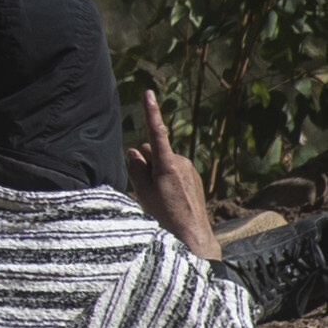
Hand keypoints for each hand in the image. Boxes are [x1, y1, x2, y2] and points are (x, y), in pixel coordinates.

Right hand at [132, 86, 213, 259]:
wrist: (192, 234)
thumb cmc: (164, 215)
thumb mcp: (142, 192)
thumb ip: (135, 167)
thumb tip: (135, 152)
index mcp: (167, 164)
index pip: (155, 132)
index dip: (150, 112)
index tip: (148, 93)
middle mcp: (181, 162)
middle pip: (152, 151)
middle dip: (146, 162)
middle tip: (147, 188)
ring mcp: (189, 169)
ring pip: (163, 162)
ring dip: (157, 172)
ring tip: (161, 196)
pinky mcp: (194, 177)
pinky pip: (174, 170)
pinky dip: (168, 178)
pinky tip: (170, 198)